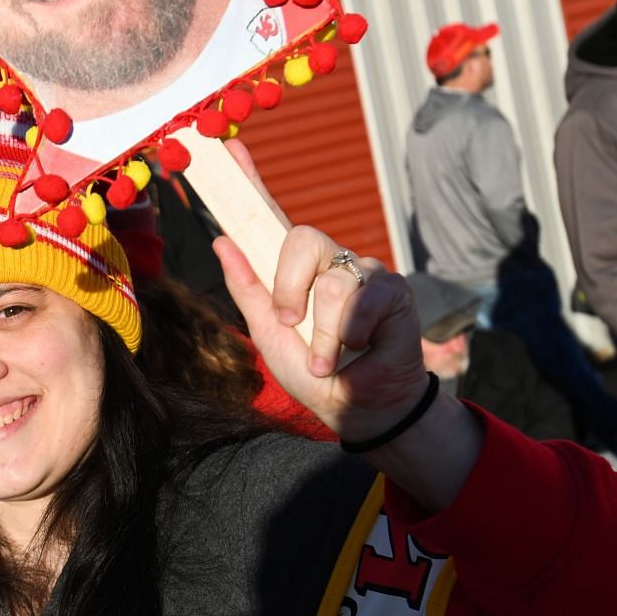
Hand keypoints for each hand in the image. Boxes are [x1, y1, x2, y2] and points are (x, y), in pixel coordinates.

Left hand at [214, 226, 427, 442]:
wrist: (352, 406)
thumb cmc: (312, 372)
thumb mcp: (269, 333)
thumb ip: (247, 289)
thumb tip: (221, 243)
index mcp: (303, 269)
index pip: (284, 229)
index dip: (262, 208)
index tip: (261, 244)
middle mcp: (335, 263)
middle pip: (305, 240)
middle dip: (290, 289)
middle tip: (293, 325)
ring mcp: (366, 273)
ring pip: (334, 284)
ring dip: (326, 334)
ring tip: (327, 360)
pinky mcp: (395, 290)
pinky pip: (368, 296)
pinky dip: (355, 330)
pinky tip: (360, 346)